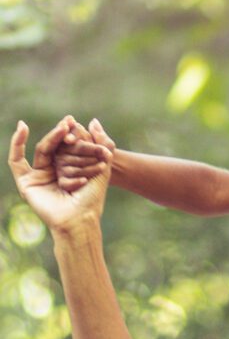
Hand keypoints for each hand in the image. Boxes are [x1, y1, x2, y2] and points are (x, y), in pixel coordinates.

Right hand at [9, 118, 111, 232]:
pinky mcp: (26, 182)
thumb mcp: (102, 165)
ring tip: (64, 128)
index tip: (75, 121)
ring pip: (43, 149)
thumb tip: (94, 120)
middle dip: (62, 133)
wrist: (80, 217)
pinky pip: (16, 161)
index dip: (70, 132)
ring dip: (53, 137)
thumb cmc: (93, 196)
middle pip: (55, 145)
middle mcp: (53, 170)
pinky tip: (22, 128)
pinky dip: (16, 143)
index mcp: (69, 167)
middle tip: (69, 121)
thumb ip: (102, 143)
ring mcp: (39, 175)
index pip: (68, 144)